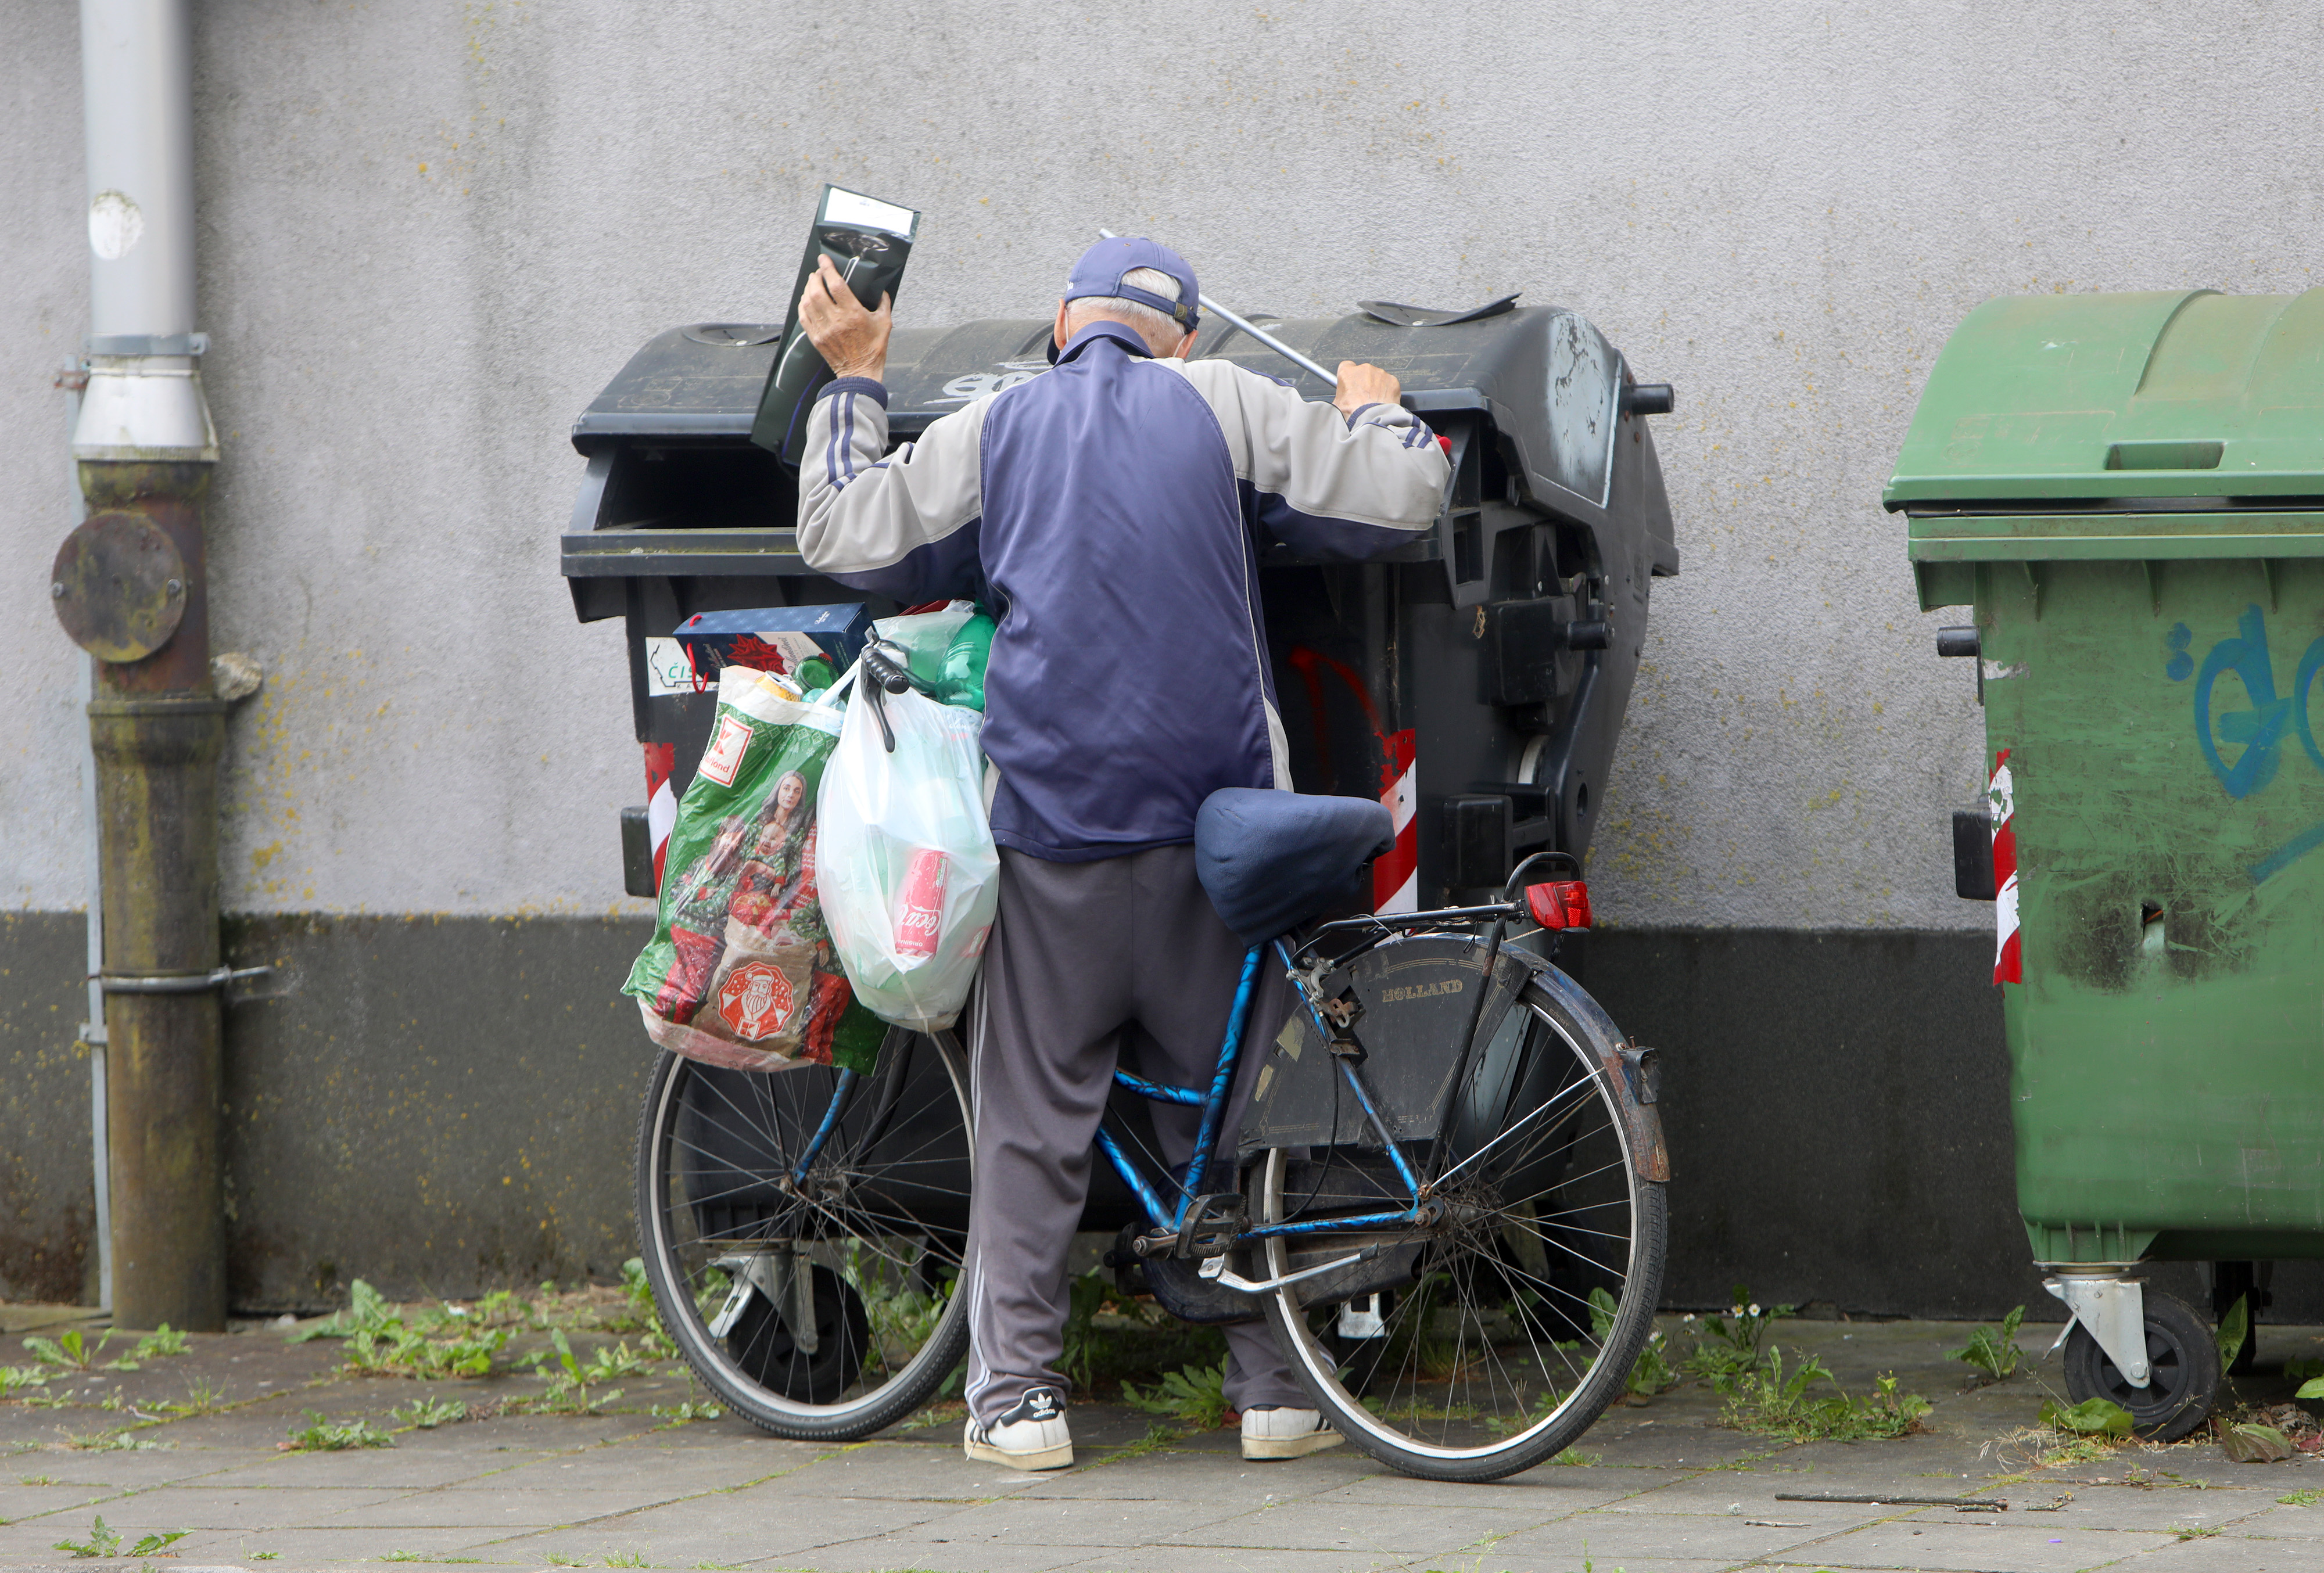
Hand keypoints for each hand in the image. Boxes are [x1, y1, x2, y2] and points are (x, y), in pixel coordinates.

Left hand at [798, 254, 892, 380]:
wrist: (860, 373)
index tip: (825, 260)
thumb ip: (883, 304)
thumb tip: (882, 291)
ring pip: (807, 302)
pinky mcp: (816, 338)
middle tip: (819, 272)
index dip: (828, 269)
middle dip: (815, 277)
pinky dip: (802, 304)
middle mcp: (835, 320)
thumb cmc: (874, 350)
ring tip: (813, 283)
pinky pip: (803, 316)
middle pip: (817, 290)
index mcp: (853, 314)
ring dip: (808, 288)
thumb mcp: (885, 324)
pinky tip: (807, 299)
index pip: (836, 284)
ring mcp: (823, 329)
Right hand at [1334, 360, 1399, 419]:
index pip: (1347, 366)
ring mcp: (1379, 374)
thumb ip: (1341, 397)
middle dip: (1365, 384)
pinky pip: (1390, 385)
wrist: (1371, 420)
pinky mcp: (1392, 381)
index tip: (1351, 384)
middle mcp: (1364, 369)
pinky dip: (1388, 393)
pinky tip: (1383, 403)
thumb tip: (1342, 402)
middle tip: (1364, 398)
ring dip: (1377, 388)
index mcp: (1347, 373)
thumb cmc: (1353, 413)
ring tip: (1374, 403)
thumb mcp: (1337, 406)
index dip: (1350, 377)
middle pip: (1364, 373)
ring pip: (1378, 379)